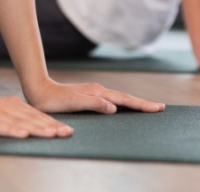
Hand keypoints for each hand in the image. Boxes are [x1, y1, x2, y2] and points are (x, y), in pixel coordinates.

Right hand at [0, 93, 73, 138]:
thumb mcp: (1, 114)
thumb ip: (17, 119)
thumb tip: (38, 127)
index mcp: (12, 105)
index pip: (36, 116)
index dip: (52, 123)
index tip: (68, 131)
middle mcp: (6, 107)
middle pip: (31, 119)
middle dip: (50, 127)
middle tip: (66, 133)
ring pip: (19, 122)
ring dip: (36, 129)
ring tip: (51, 134)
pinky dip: (12, 131)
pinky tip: (23, 135)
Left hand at [24, 79, 163, 114]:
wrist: (39, 91)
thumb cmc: (55, 100)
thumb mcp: (74, 103)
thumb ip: (94, 104)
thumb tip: (114, 107)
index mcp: (98, 92)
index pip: (125, 99)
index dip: (141, 105)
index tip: (157, 108)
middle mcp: (99, 90)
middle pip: (126, 97)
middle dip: (143, 103)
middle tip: (160, 107)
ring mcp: (95, 92)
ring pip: (120, 98)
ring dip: (135, 103)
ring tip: (148, 108)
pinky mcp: (91, 96)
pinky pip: (113, 100)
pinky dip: (123, 103)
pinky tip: (124, 107)